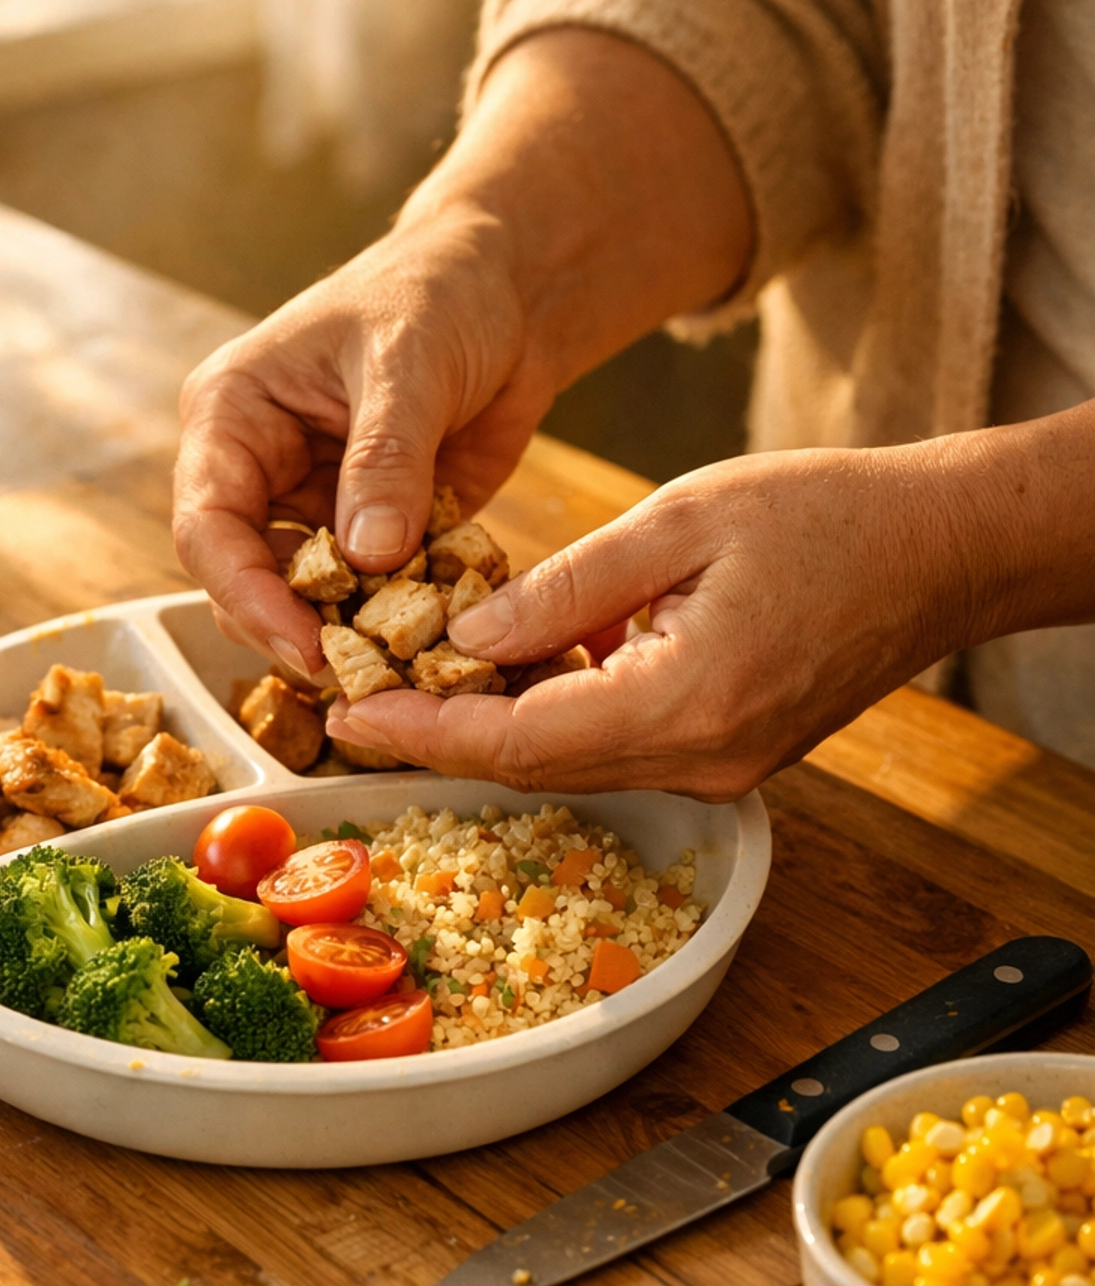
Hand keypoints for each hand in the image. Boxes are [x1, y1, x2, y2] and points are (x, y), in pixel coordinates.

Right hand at [172, 205, 555, 676]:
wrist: (510, 289)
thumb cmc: (439, 293)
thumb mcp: (409, 364)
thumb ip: (385, 460)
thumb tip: (368, 558)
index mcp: (232, 415)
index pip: (207, 523)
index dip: (246, 594)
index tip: (304, 644)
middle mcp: (258, 468)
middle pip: (241, 579)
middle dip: (291, 630)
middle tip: (357, 677)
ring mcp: (313, 506)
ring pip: (301, 599)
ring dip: (345, 636)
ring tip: (399, 665)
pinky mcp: (372, 534)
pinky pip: (369, 597)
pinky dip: (397, 624)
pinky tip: (437, 641)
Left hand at [326, 445, 996, 798]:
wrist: (938, 551)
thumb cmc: (824, 514)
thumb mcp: (679, 520)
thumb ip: (566, 586)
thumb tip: (466, 637)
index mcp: (683, 702)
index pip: (515, 741)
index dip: (421, 731)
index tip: (347, 715)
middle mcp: (697, 761)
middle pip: (532, 768)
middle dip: (437, 737)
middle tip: (351, 700)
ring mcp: (716, 771)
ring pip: (569, 765)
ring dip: (488, 731)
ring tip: (405, 685)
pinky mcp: (725, 759)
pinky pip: (612, 750)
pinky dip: (549, 720)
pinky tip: (502, 677)